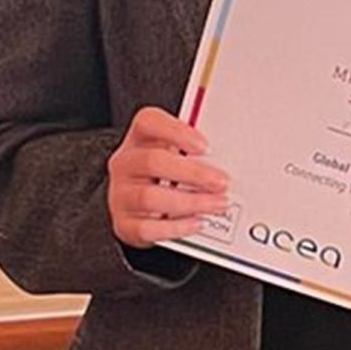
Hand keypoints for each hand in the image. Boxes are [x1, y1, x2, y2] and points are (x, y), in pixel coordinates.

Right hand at [105, 106, 228, 247]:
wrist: (138, 210)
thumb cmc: (165, 176)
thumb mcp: (177, 156)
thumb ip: (196, 153)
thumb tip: (229, 160)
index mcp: (139, 139)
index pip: (148, 122)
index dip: (177, 132)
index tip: (205, 146)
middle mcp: (126, 164)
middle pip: (152, 161)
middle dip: (193, 173)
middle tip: (222, 182)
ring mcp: (121, 195)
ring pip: (149, 197)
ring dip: (190, 202)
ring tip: (216, 204)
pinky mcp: (124, 223)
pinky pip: (147, 227)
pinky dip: (176, 227)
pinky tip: (197, 222)